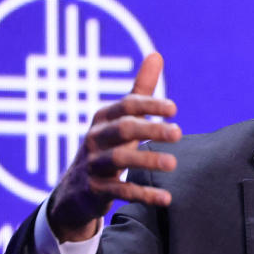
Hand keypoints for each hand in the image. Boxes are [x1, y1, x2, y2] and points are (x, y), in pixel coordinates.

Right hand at [48, 52, 181, 241]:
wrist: (74, 190)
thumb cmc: (107, 146)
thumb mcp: (121, 118)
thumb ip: (141, 91)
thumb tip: (156, 54)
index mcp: (104, 118)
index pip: (126, 106)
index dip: (149, 105)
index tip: (174, 108)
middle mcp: (95, 139)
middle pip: (123, 129)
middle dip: (150, 130)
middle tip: (178, 133)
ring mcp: (93, 165)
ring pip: (120, 160)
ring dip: (147, 161)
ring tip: (173, 164)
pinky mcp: (95, 190)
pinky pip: (120, 191)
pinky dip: (143, 195)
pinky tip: (166, 199)